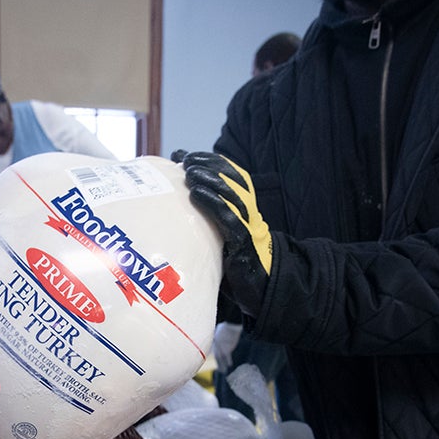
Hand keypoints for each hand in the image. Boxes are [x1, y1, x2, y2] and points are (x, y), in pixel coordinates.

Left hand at [174, 150, 272, 317]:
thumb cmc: (231, 251)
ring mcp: (248, 225)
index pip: (230, 172)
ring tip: (189, 173)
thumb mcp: (220, 224)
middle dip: (209, 166)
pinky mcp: (242, 243)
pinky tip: (196, 195)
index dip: (211, 160)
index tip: (188, 155)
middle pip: (232, 179)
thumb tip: (182, 173)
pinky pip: (229, 219)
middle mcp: (249, 209)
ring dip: (210, 180)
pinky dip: (212, 204)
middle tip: (186, 162)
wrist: (256, 283)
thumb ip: (207, 202)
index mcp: (245, 202)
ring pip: (232, 195)